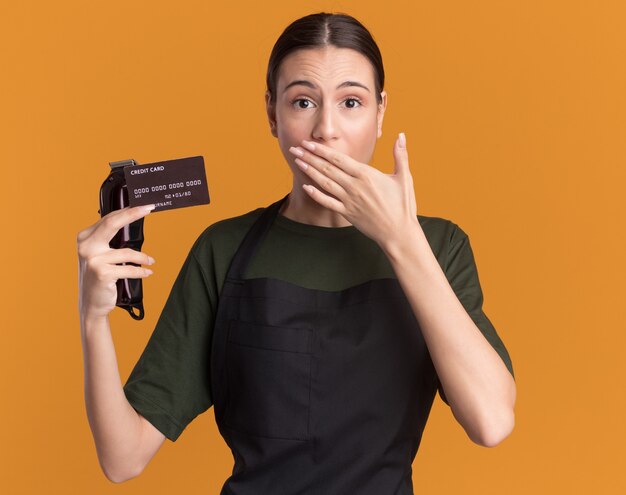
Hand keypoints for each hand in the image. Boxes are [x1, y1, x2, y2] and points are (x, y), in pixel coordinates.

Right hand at [77, 205, 155, 320]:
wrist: (91, 303)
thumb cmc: (99, 276)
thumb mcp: (100, 255)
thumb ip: (109, 239)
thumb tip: (131, 220)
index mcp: (85, 238)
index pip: (108, 219)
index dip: (127, 211)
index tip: (144, 206)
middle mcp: (86, 246)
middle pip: (112, 223)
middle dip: (132, 214)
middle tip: (149, 208)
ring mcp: (93, 260)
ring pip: (127, 252)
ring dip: (143, 258)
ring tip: (150, 261)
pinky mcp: (102, 273)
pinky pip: (129, 269)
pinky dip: (141, 272)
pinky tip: (147, 273)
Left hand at [288, 132, 418, 247]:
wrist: (399, 233)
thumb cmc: (403, 205)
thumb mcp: (404, 177)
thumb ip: (400, 155)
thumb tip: (401, 135)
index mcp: (366, 175)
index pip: (338, 159)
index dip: (321, 150)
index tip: (308, 143)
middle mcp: (354, 186)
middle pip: (327, 169)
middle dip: (309, 157)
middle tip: (295, 148)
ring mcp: (349, 201)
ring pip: (325, 183)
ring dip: (309, 172)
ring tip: (297, 162)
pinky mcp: (347, 213)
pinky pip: (328, 203)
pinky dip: (316, 195)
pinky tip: (306, 187)